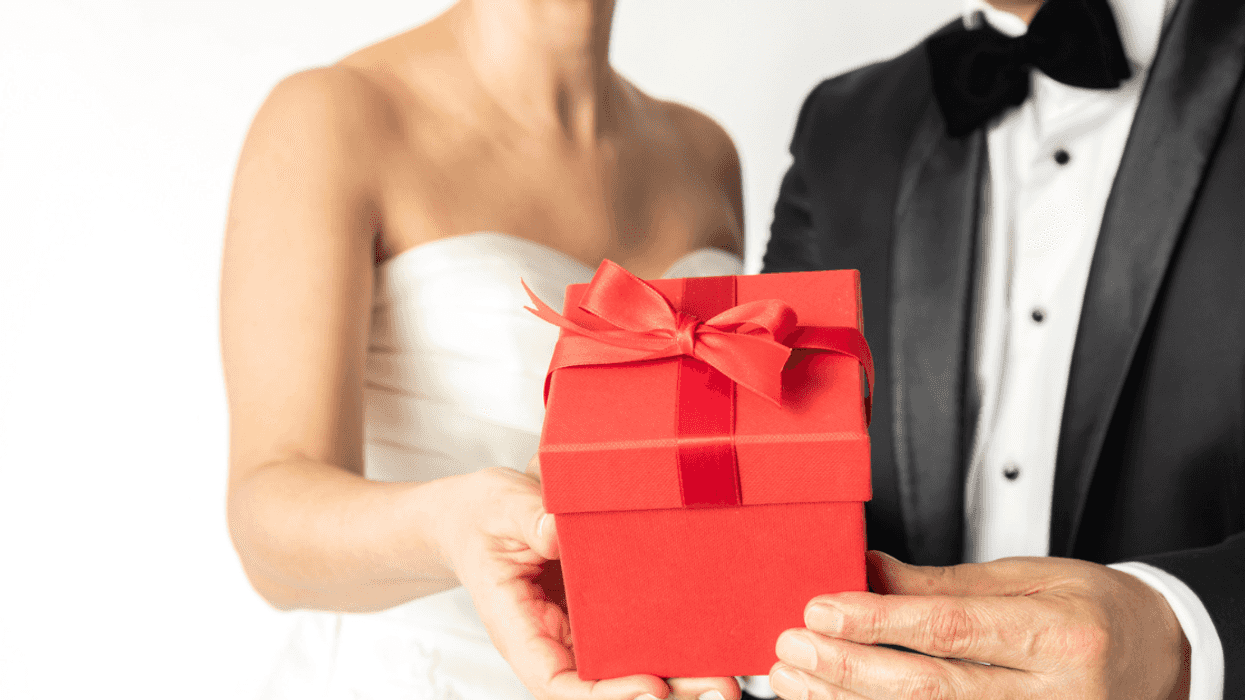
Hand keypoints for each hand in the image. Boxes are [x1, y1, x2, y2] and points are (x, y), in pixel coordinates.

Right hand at [433, 458, 738, 699]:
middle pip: (606, 685)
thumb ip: (528, 519)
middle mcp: (555, 638)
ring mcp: (582, 627)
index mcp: (520, 628)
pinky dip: (674, 640)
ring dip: (679, 677)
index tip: (651, 687)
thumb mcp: (500, 508)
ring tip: (727, 677)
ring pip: (630, 665)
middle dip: (661, 695)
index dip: (605, 696)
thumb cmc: (482, 516)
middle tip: (716, 690)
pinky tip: (714, 638)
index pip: (558, 683)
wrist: (479, 511)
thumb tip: (557, 529)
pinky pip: (639, 632)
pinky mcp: (605, 607)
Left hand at [769, 551, 1190, 699]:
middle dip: (850, 669)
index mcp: (1059, 635)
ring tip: (797, 680)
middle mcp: (1051, 697)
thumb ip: (942, 583)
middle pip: (931, 689)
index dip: (878, 622)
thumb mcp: (1027, 577)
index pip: (953, 630)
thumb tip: (866, 573)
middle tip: (792, 649)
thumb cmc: (1093, 611)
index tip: (821, 609)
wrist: (1158, 658)